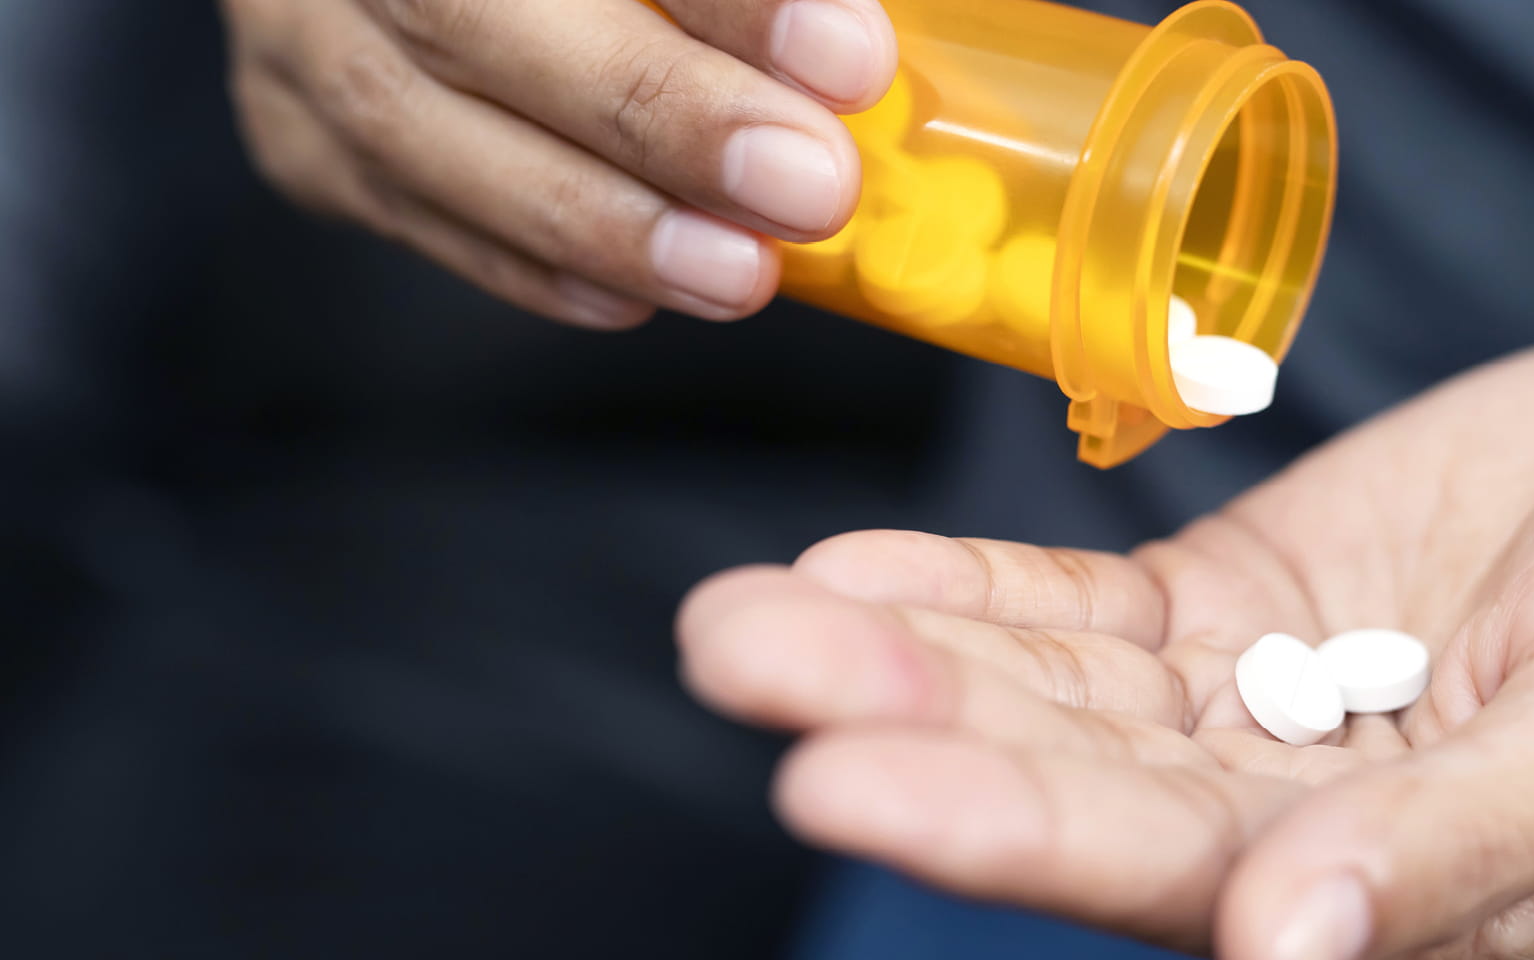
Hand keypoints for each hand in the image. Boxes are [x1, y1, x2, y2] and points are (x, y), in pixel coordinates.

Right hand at [219, 0, 892, 326]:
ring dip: (600, 221)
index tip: (847, 56)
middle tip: (809, 187)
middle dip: (661, 114)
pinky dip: (527, 263)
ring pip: (417, 130)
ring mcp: (297, 27)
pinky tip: (635, 293)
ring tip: (739, 271)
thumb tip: (851, 58)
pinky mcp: (295, 129)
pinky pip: (399, 207)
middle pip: (472, 14)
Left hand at [677, 336, 1533, 958]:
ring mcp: (1244, 708)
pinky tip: (850, 573)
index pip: (1169, 879)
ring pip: (1047, 694)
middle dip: (904, 728)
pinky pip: (1078, 611)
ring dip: (900, 651)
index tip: (842, 777)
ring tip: (742, 619)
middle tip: (743, 665)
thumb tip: (1288, 949)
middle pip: (1068, 783)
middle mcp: (1285, 821)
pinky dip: (969, 592)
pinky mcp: (1226, 605)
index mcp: (1390, 898)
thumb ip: (1465, 847)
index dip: (1007, 828)